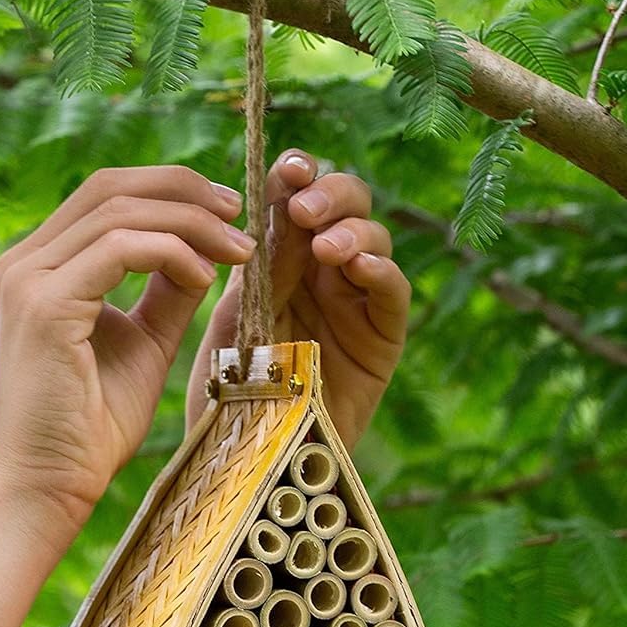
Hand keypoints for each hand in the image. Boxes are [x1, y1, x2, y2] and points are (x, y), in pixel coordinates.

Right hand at [0, 166, 255, 542]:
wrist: (52, 485)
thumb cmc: (93, 425)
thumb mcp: (145, 343)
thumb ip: (167, 292)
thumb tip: (206, 249)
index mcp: (39, 266)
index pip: (106, 195)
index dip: (171, 188)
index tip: (229, 210)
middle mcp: (23, 262)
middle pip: (111, 187)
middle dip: (186, 191)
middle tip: (242, 213)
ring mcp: (27, 279)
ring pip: (121, 213)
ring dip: (191, 223)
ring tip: (238, 250)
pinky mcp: (44, 305)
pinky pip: (121, 250)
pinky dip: (172, 253)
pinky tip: (206, 277)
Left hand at [187, 150, 409, 447]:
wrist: (249, 458)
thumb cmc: (233, 390)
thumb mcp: (236, 316)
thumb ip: (258, 263)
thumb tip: (274, 197)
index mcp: (281, 257)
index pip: (297, 197)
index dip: (297, 174)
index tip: (286, 168)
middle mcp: (323, 271)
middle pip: (345, 204)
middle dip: (329, 194)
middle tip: (303, 208)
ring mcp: (356, 302)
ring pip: (374, 238)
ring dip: (352, 230)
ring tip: (326, 247)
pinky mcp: (382, 339)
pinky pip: (394, 293)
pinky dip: (381, 270)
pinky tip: (358, 266)